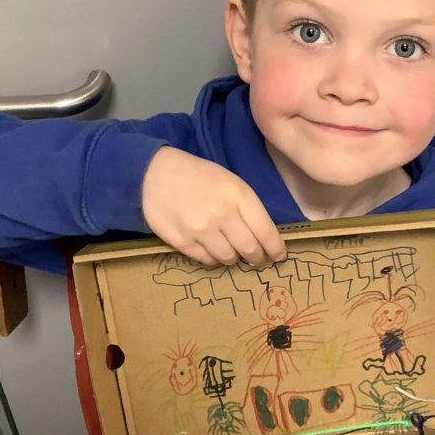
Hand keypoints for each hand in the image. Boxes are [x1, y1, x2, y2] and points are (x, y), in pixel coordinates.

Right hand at [141, 147, 285, 267]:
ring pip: (228, 259)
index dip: (275, 249)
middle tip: (257, 259)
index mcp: (238, 195)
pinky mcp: (182, 242)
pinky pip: (207, 260)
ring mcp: (201, 230)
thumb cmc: (199, 176)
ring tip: (232, 251)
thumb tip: (265, 237)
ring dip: (234, 258)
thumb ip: (248, 207)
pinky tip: (212, 249)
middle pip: (250, 250)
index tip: (278, 256)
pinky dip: (213, 258)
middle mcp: (222, 214)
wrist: (155, 173)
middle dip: (257, 258)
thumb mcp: (230, 182)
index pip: (266, 231)